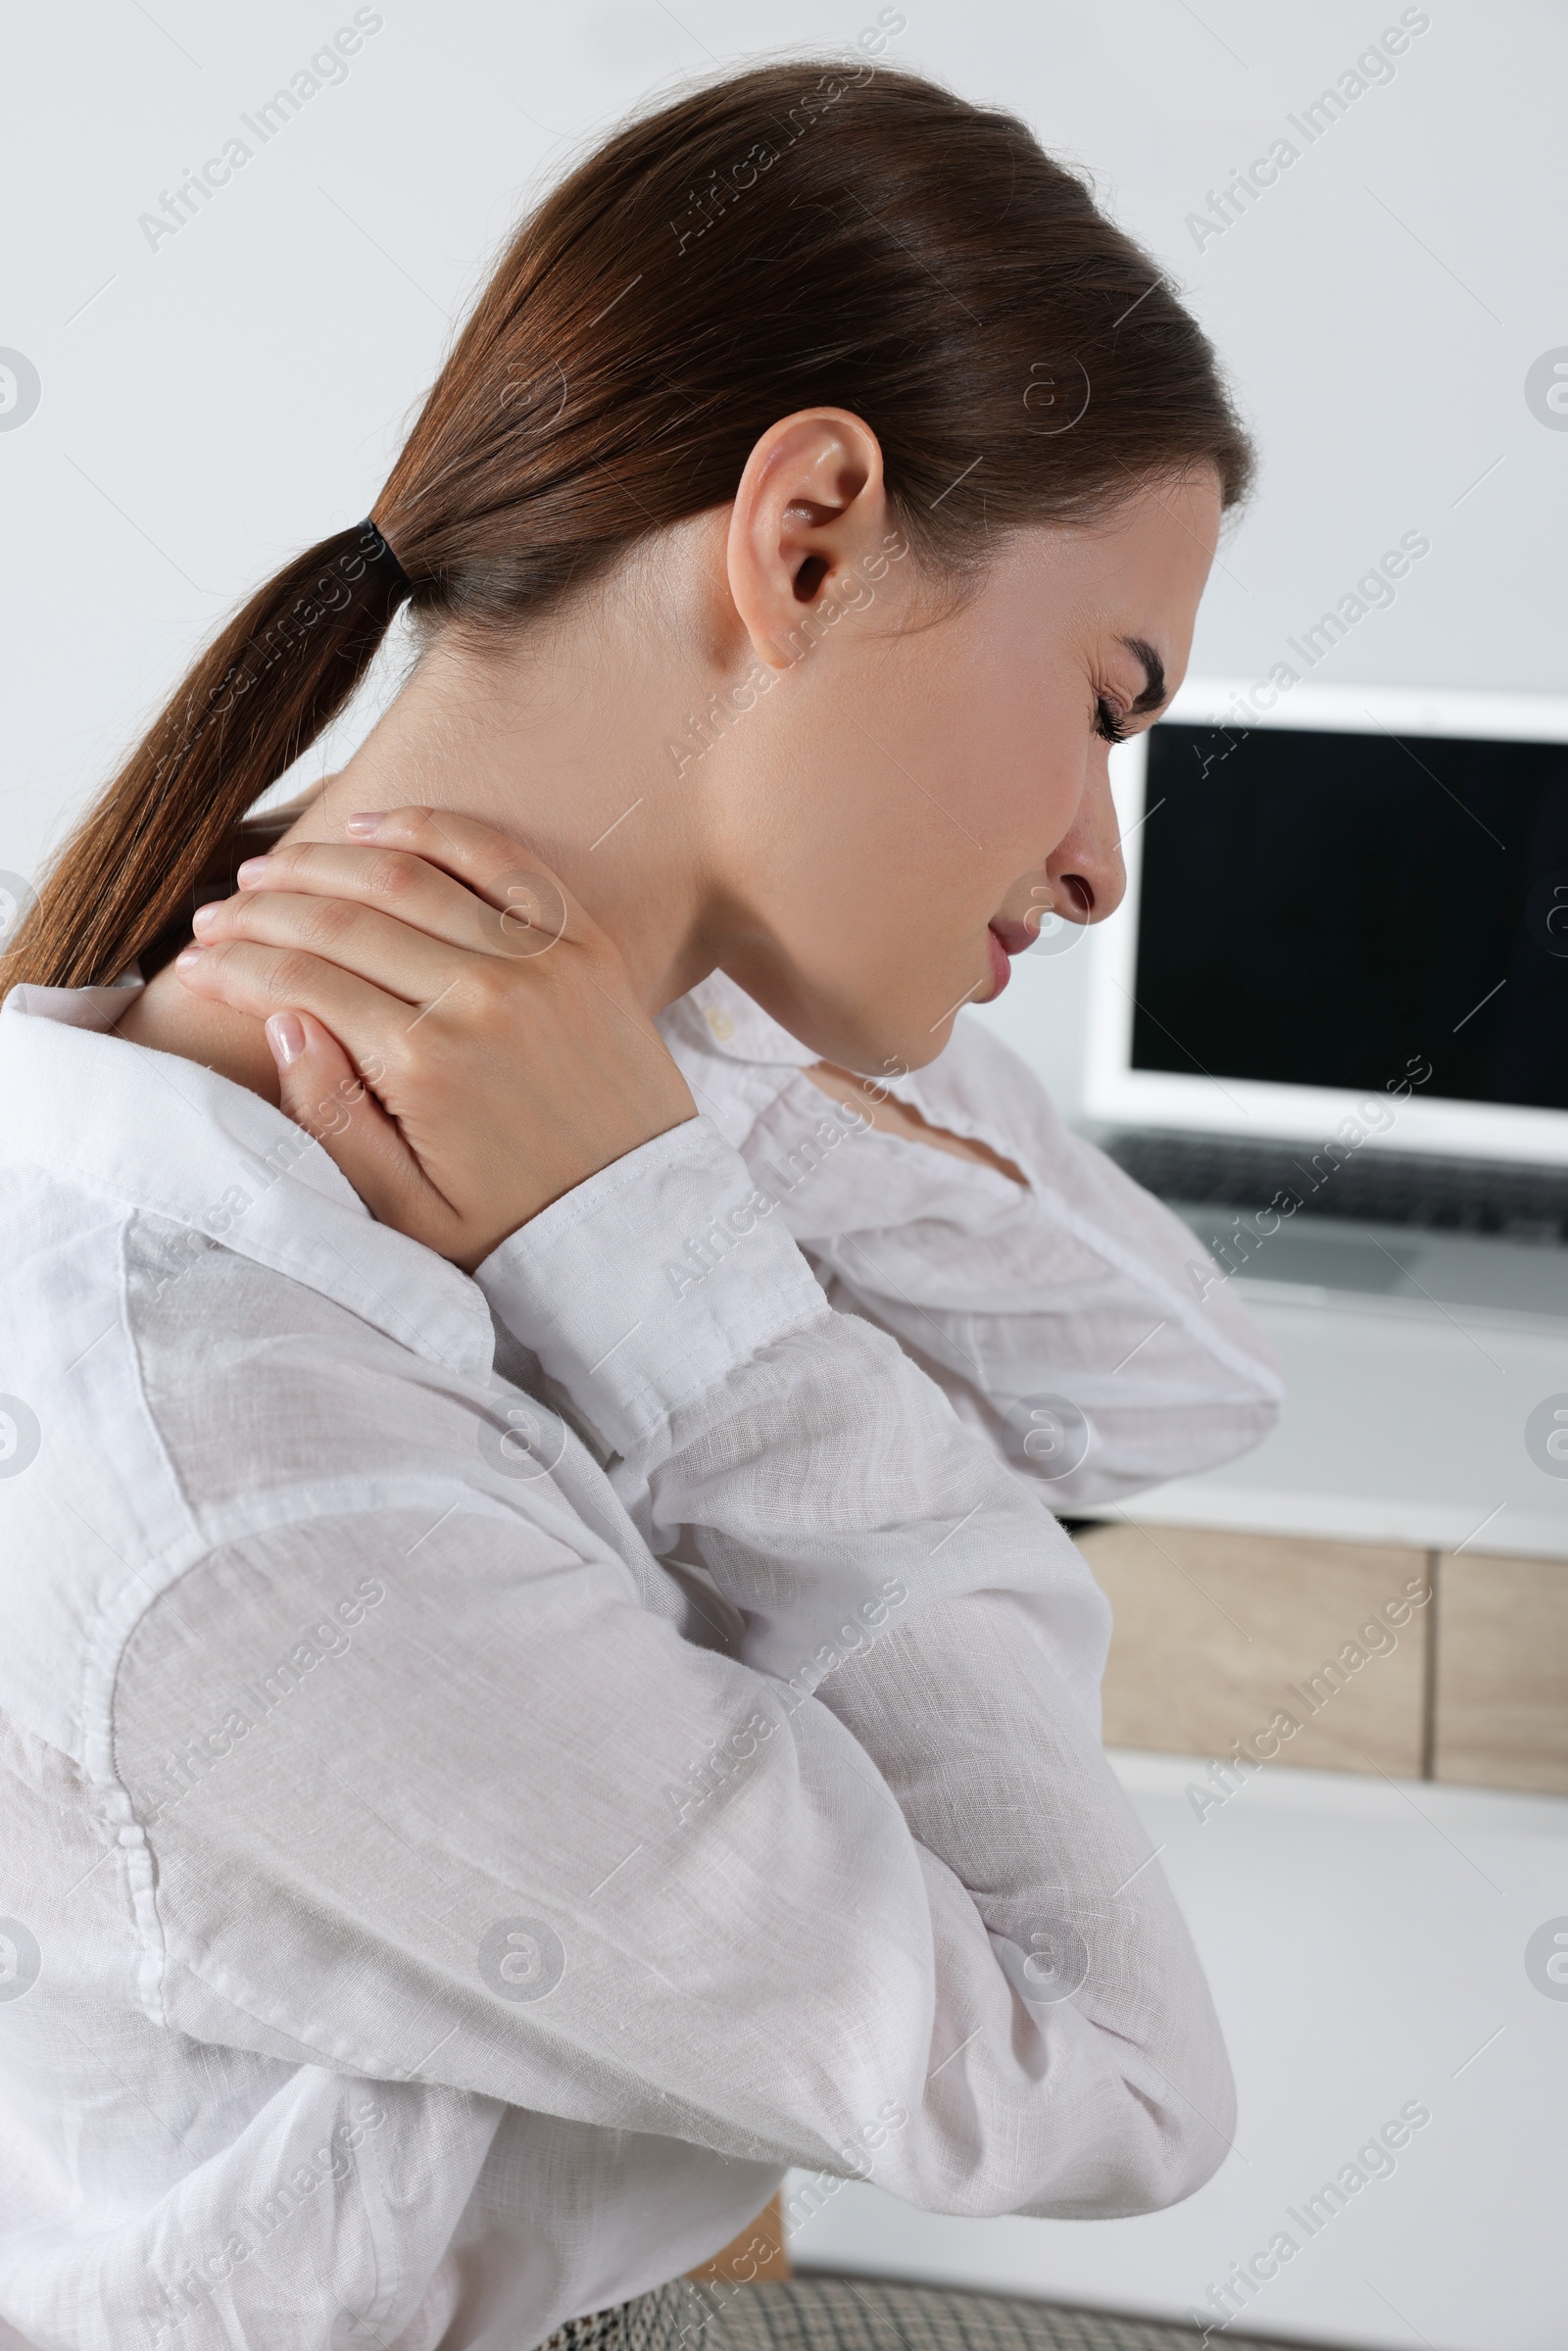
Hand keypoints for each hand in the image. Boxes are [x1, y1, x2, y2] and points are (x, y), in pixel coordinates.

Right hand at [174, 808, 696, 1269]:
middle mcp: (482, 995)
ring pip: (409, 876)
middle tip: (213, 916)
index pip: (302, 982)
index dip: (235, 967)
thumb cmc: (518, 1228)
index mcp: (427, 1064)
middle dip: (261, 911)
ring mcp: (539, 960)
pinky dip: (431, 830)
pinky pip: (500, 860)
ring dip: (326, 863)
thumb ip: (334, 1120)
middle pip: (343, 920)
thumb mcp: (409, 1214)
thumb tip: (280, 1022)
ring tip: (270, 871)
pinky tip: (371, 827)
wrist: (645, 1222)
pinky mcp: (584, 944)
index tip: (194, 965)